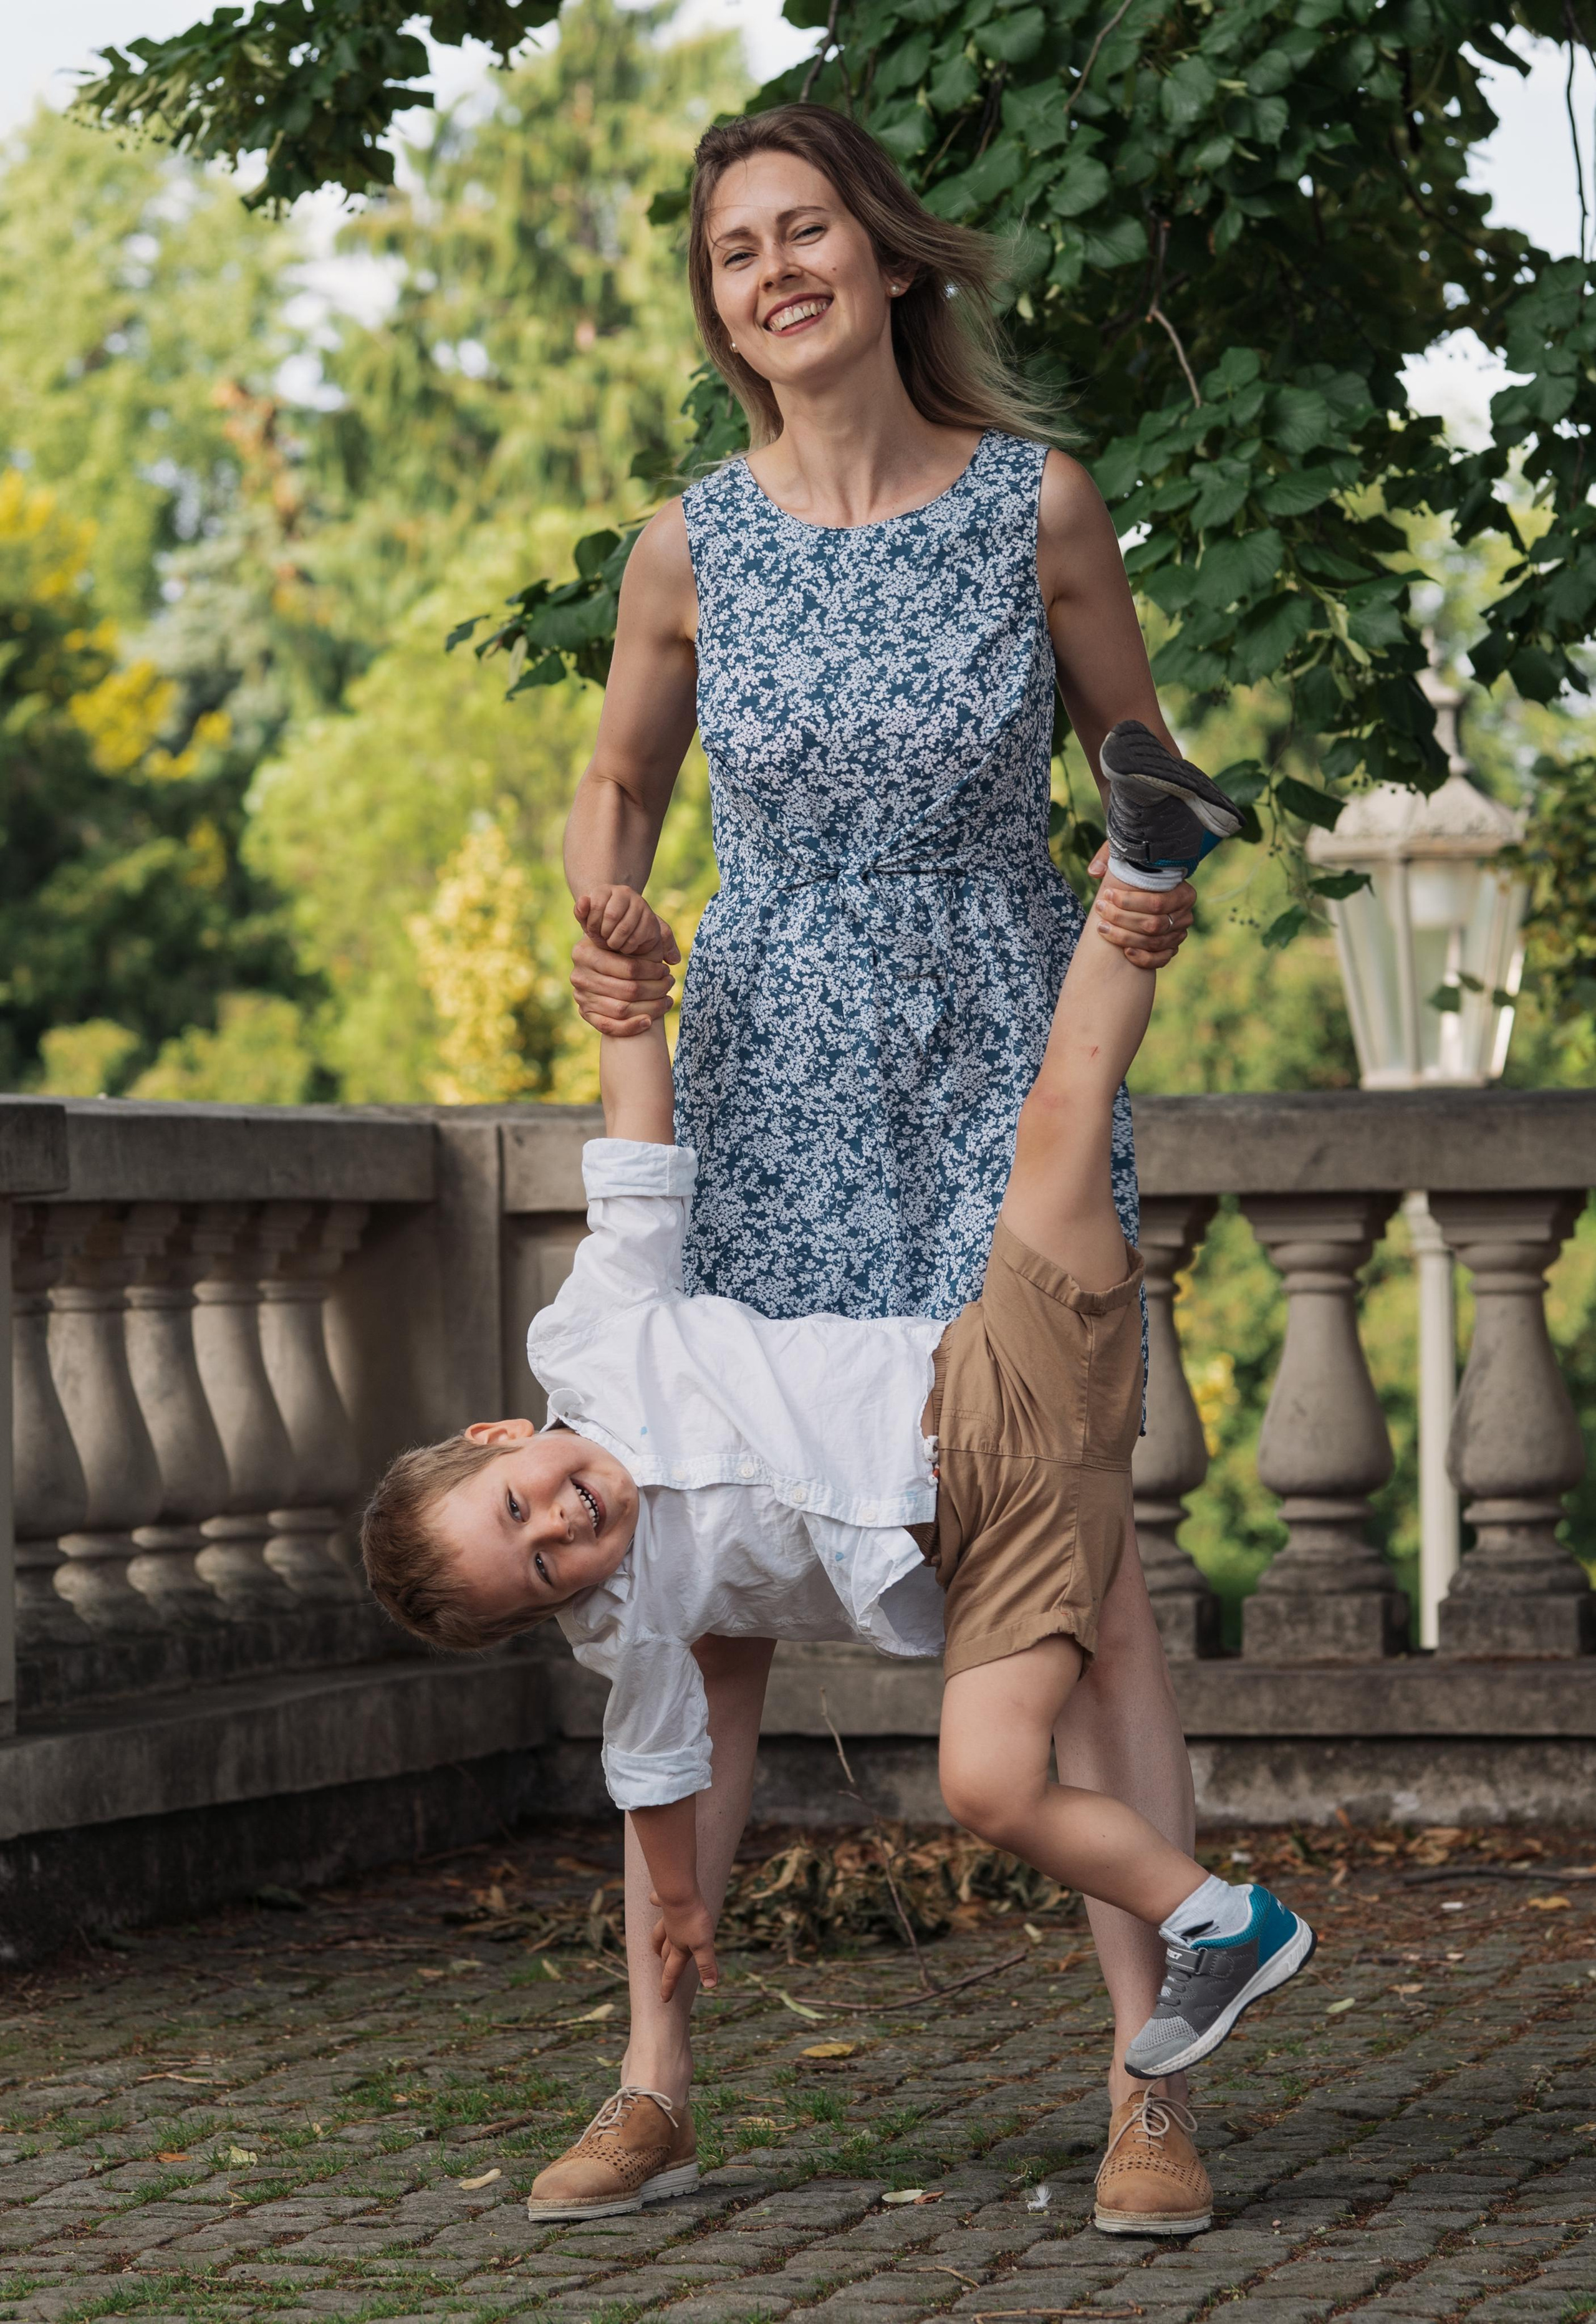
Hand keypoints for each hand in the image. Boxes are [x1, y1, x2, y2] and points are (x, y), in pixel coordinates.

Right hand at [571, 932, 674, 1037]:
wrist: (604, 964)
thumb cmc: (621, 947)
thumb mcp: (628, 936)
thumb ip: (645, 938)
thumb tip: (672, 958)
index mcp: (586, 951)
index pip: (629, 968)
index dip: (653, 971)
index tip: (666, 970)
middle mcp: (579, 975)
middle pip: (627, 990)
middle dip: (656, 989)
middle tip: (669, 984)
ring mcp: (580, 996)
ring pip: (622, 1010)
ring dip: (650, 1008)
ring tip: (666, 1000)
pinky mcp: (584, 1013)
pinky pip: (608, 1026)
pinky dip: (631, 1027)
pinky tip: (649, 1021)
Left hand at [574, 883, 681, 960]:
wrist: (626, 934)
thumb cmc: (603, 927)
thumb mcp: (588, 921)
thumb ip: (581, 912)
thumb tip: (583, 900)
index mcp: (606, 889)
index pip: (596, 905)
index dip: (592, 924)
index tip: (593, 931)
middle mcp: (625, 892)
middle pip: (611, 915)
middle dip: (604, 933)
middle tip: (604, 938)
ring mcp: (640, 904)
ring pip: (625, 928)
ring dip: (615, 942)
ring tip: (613, 943)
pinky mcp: (650, 919)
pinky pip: (636, 938)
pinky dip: (627, 947)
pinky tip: (625, 945)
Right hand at [649, 1885, 719, 2002]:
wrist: (680, 1895)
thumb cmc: (693, 1920)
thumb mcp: (703, 1945)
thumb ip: (706, 1965)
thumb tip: (710, 1986)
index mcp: (679, 1948)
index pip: (672, 1972)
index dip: (668, 1986)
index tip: (664, 1999)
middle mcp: (672, 1935)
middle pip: (666, 1952)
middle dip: (664, 1963)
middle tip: (663, 1970)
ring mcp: (668, 1919)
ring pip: (660, 1933)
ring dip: (657, 1941)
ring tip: (656, 1947)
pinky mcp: (668, 1903)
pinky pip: (660, 1903)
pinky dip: (656, 1902)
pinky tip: (652, 1899)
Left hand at [1087, 845, 1194, 968]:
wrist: (1149, 887)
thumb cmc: (1137, 870)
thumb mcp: (1127, 855)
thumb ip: (1110, 856)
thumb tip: (1095, 872)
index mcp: (1184, 892)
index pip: (1157, 902)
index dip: (1129, 902)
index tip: (1107, 894)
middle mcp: (1185, 915)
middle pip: (1154, 924)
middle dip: (1122, 919)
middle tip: (1100, 909)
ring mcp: (1179, 934)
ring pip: (1154, 943)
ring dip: (1124, 937)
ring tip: (1102, 927)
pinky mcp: (1172, 948)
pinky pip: (1161, 959)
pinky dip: (1143, 958)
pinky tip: (1125, 952)